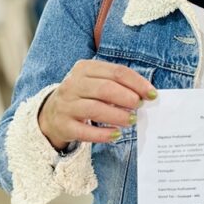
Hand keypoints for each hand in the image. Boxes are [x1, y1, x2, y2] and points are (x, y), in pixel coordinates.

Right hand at [38, 60, 155, 150]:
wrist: (52, 114)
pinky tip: (116, 134)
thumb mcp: (96, 82)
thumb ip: (118, 85)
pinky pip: (85, 131)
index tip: (152, 94)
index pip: (116, 72)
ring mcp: (66, 105)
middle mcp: (73, 84)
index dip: (137, 83)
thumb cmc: (83, 96)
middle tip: (139, 106)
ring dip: (118, 116)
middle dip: (127, 98)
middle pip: (106, 88)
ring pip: (96, 109)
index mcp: (84, 69)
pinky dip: (103, 134)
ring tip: (132, 120)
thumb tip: (146, 95)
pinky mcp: (63, 125)